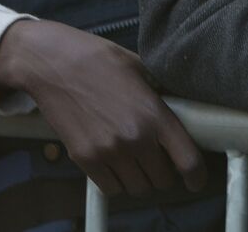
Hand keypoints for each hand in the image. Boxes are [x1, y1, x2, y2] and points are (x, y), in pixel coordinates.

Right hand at [0, 19, 206, 196]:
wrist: (52, 64)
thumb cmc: (97, 59)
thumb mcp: (140, 70)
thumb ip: (159, 95)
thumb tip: (178, 109)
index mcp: (154, 114)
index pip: (188, 160)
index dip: (196, 176)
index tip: (196, 179)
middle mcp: (135, 138)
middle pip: (162, 180)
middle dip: (164, 172)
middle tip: (159, 159)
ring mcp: (108, 152)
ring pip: (137, 188)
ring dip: (140, 179)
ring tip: (136, 161)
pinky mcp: (84, 159)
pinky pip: (111, 188)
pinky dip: (117, 181)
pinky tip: (115, 163)